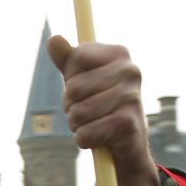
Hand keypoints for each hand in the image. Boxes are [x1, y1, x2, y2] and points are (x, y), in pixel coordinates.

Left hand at [48, 35, 157, 185]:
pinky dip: (85, 140)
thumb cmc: (101, 107)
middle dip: (71, 106)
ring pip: (77, 113)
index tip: (85, 87)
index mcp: (120, 54)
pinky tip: (99, 139)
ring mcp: (132, 97)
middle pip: (73, 87)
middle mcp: (131, 71)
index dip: (71, 78)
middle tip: (89, 112)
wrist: (128, 146)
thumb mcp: (82, 81)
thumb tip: (53, 39)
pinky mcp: (127, 124)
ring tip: (94, 125)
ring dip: (77, 126)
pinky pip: (85, 134)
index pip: (75, 58)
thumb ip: (68, 61)